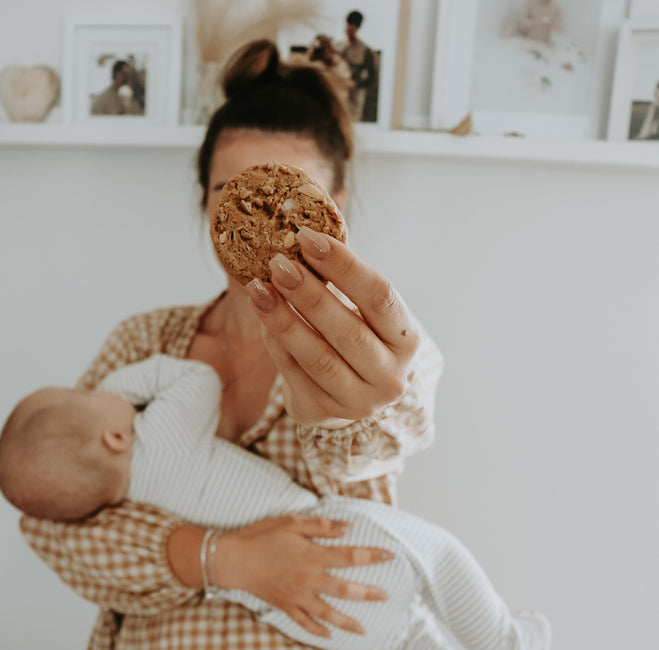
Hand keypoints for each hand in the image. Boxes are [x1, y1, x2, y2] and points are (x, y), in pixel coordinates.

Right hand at [215, 515, 391, 636]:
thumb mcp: (290, 523)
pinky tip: (329, 635)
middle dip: (368, 594)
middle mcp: (309, 580)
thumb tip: (347, 528)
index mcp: (313, 557)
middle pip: (346, 590)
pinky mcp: (285, 606)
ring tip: (363, 629)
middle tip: (385, 596)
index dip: (372, 557)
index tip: (390, 556)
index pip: (350, 557)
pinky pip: (305, 622)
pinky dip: (318, 630)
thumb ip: (320, 527)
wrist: (233, 560)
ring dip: (347, 622)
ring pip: (328, 613)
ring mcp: (297, 596)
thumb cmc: (260, 537)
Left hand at [246, 228, 423, 424]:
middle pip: (348, 331)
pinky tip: (263, 316)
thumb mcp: (363, 309)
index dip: (344, 266)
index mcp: (407, 341)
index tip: (307, 237)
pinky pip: (294, 375)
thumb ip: (343, 275)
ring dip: (284, 320)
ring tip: (258, 288)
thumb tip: (313, 220)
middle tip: (278, 263)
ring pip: (318, 358)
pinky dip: (276, 343)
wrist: (351, 393)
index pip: (381, 297)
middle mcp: (390, 377)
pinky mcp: (323, 413)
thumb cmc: (358, 335)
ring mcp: (358, 402)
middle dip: (309, 294)